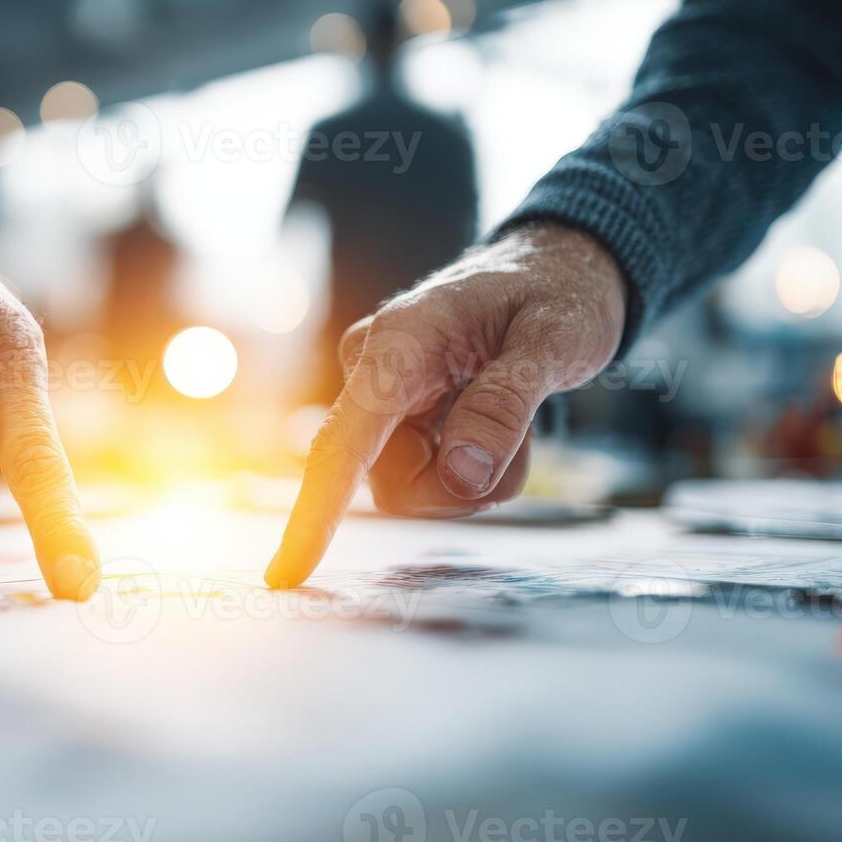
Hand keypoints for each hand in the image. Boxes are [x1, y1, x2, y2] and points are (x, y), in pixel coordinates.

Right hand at [265, 224, 626, 588]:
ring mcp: (382, 396)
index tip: (286, 573)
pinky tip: (498, 418)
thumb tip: (462, 476)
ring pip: (413, 489)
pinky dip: (475, 466)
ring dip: (476, 475)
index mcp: (401, 342)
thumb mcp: (555, 341)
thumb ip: (506, 405)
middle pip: (393, 483)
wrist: (555, 268)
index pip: (344, 441)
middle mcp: (374, 370)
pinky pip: (429, 477)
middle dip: (463, 481)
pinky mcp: (398, 416)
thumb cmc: (556, 293)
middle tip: (521, 429)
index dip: (315, 512)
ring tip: (516, 416)